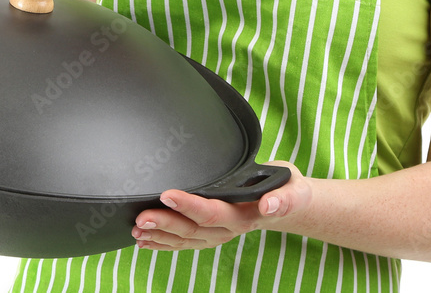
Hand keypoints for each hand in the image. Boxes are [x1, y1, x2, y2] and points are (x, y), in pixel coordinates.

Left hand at [131, 161, 309, 250]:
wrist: (290, 202)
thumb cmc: (288, 188)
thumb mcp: (293, 187)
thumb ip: (284, 197)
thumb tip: (269, 206)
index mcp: (246, 214)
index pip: (213, 212)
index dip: (189, 206)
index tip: (167, 195)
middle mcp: (230, 228)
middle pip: (193, 230)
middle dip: (165, 225)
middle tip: (141, 218)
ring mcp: (220, 234)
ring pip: (186, 240)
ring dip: (160, 237)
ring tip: (137, 231)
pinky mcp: (213, 233)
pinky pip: (186, 243)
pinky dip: (164, 243)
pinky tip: (146, 241)